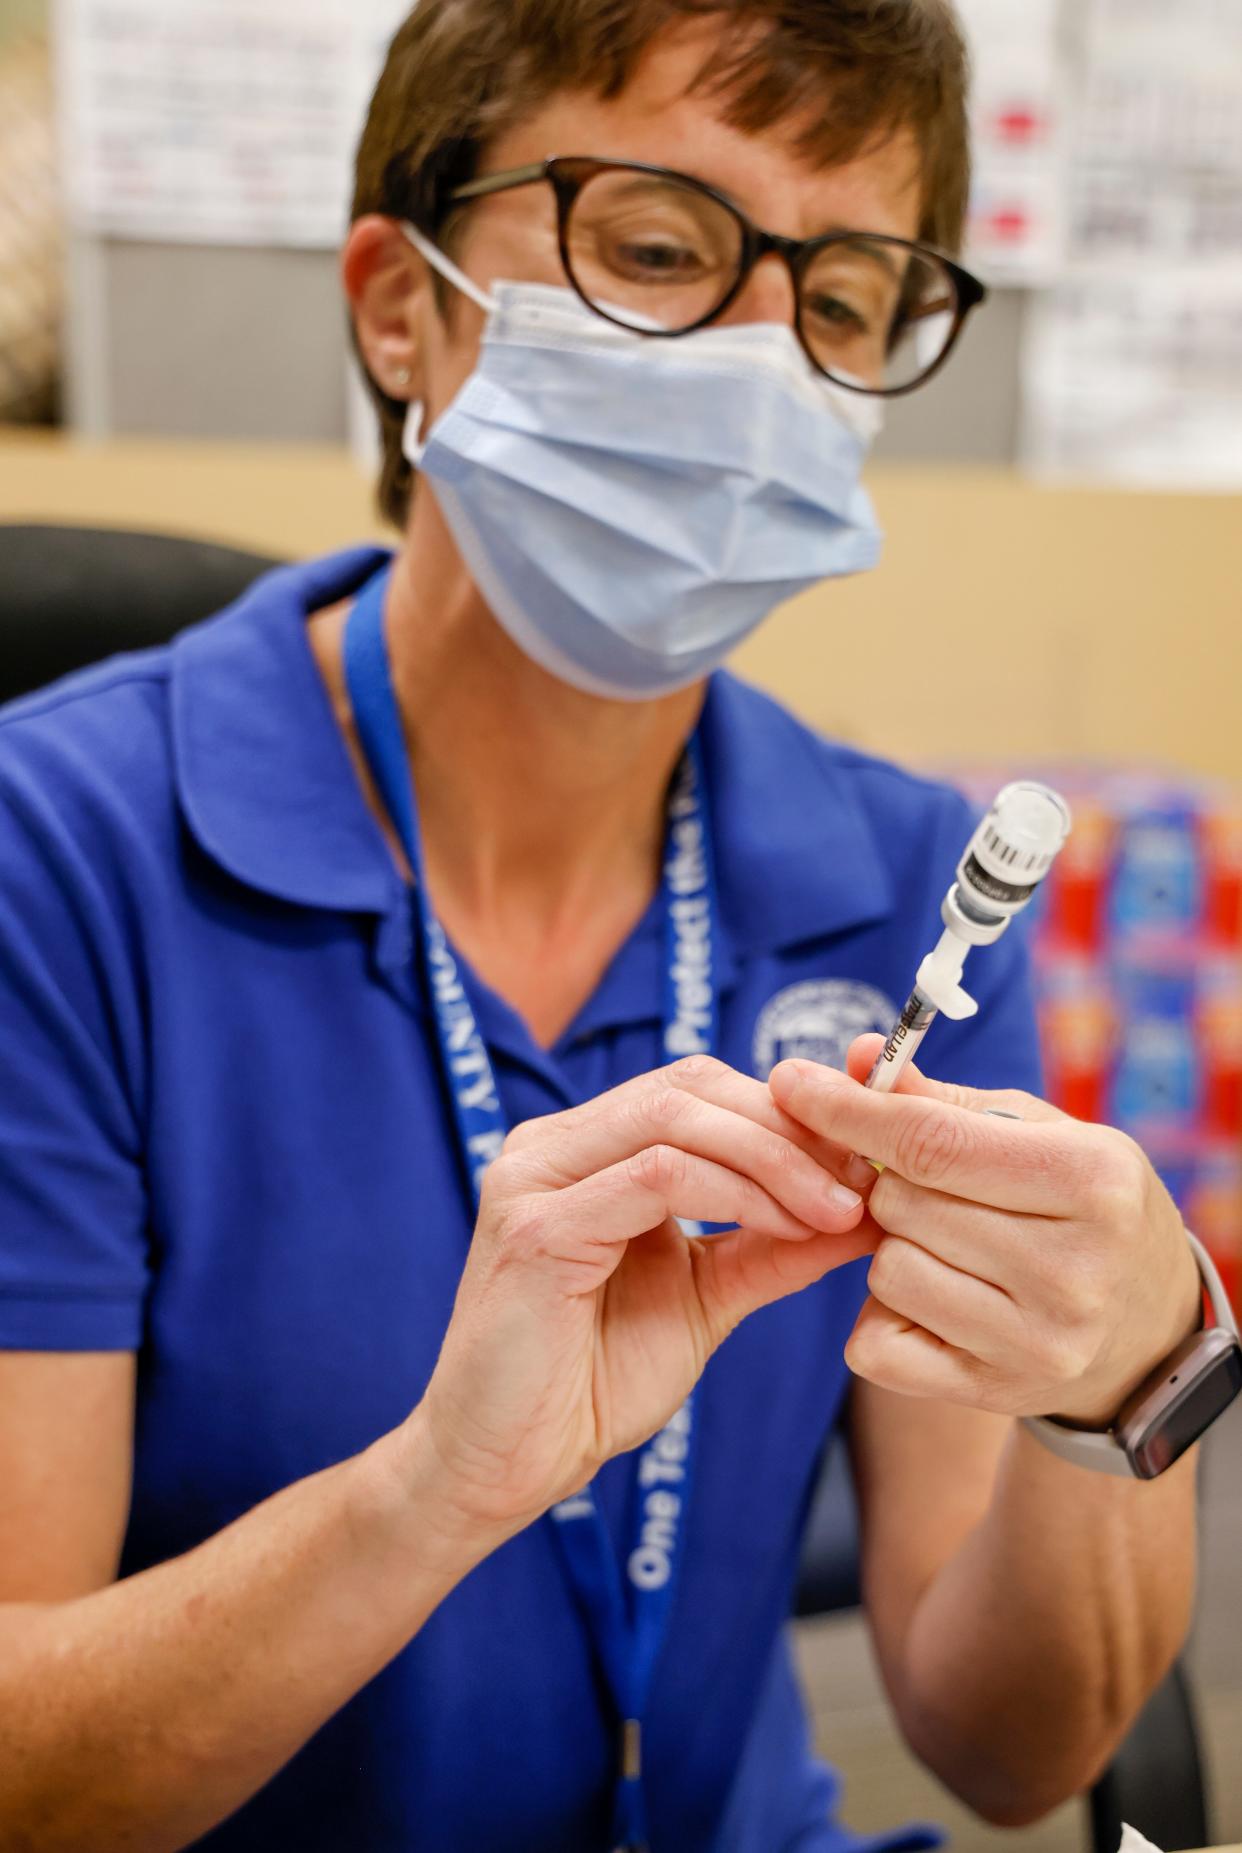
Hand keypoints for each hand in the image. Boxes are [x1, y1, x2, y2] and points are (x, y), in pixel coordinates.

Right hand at [409, 1056, 871, 1538]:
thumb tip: (867, 1207)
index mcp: (583, 1149)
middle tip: (863, 1178)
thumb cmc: (594, 1383)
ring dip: (775, 1158)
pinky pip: (655, 1177)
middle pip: (689, 1086)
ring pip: (675, 1118)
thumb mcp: (707, 1297)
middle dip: (789, 1127)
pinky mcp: (535, 1226)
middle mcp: (550, 1145)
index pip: (696, 1087)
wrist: (507, 1468)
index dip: (785, 1111)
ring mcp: (534, 1177)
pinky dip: (736, 1192)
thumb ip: (773, 1246)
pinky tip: (788, 1227)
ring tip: (840, 1209)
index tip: (864, 1158)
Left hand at [768, 1037, 1202, 1429]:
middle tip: (929, 1190)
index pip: (931, 1143)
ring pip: (886, 1271)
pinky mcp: (996, 1395)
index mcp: (1092, 1182)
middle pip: (900, 1205)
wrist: (1147, 1326)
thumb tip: (852, 1057)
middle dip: (888, 1184)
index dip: (849, 1111)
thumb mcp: (1036, 1133)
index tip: (790, 1081)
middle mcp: (1073, 1270)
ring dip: (893, 1249)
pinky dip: (884, 1316)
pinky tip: (936, 1299)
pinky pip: (875, 1345)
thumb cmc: (1079, 1203)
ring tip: (947, 1246)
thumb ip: (940, 1101)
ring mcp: (1038, 1343)